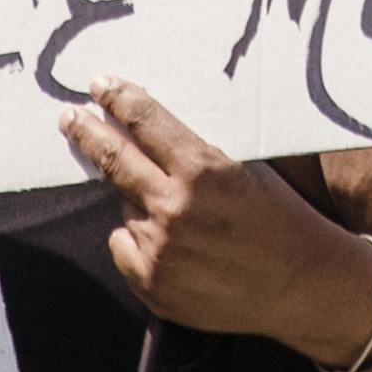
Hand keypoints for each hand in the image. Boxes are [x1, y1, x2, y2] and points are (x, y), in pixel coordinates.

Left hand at [62, 79, 371, 350]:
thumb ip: (194, 151)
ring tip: (183, 215)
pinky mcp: (152, 285)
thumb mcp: (245, 167)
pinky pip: (125, 246)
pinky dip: (139, 240)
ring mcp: (159, 251)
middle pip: (113, 159)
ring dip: (140, 201)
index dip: (117, 98)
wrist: (302, 283)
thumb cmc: (281, 217)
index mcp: (202, 170)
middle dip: (86, 133)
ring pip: (125, 207)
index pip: (144, 120)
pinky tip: (176, 245)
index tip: (98, 85)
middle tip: (70, 117)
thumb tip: (143, 125)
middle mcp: (174, 209)